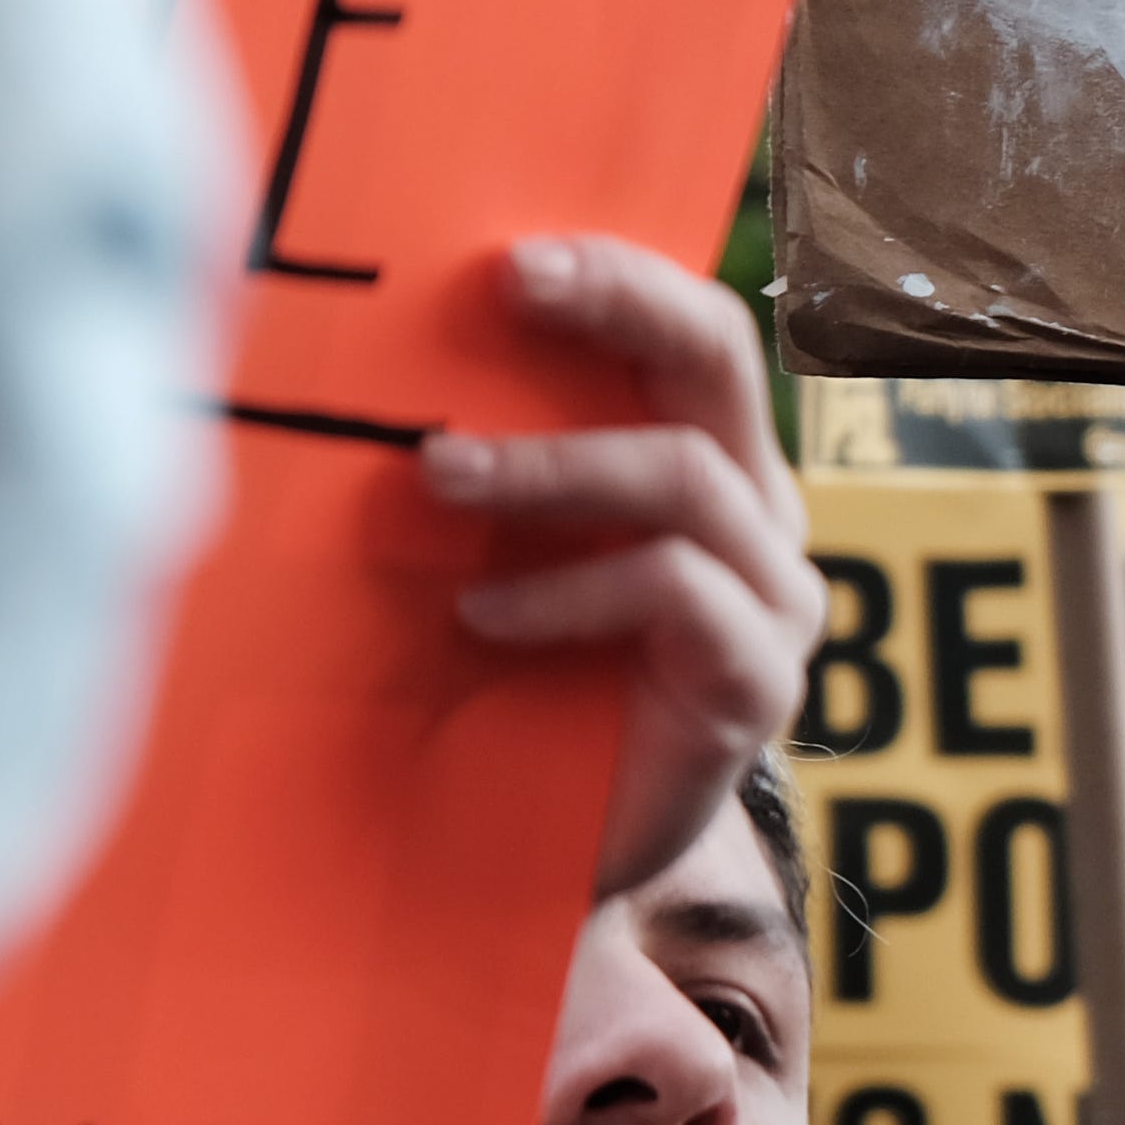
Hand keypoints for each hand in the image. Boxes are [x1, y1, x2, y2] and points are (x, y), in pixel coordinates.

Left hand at [430, 234, 825, 900]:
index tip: (506, 256)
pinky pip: (675, 591)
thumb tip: (353, 348)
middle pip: (717, 363)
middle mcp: (760, 517)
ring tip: (436, 473)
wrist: (520, 869)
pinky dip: (568, 592)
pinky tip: (480, 617)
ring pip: (686, 476)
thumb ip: (478, 463)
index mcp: (710, 464)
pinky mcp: (755, 684)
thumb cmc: (492, 690)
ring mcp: (771, 601)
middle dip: (618, 302)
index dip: (618, 276)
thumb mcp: (485, 551)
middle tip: (507, 282)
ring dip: (551, 464)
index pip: (693, 332)